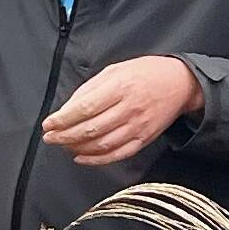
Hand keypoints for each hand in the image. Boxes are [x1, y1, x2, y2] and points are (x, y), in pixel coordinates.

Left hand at [40, 54, 204, 163]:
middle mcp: (129, 108)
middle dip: (65, 136)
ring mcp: (138, 126)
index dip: (63, 120)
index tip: (48, 124)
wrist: (180, 83)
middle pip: (91, 129)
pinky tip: (82, 157)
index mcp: (119, 87)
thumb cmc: (145, 73)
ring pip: (102, 144)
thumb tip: (66, 109)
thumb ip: (90, 89)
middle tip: (50, 138)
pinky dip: (97, 159)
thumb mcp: (115, 70)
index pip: (85, 108)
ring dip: (78, 148)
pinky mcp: (144, 139)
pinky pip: (117, 154)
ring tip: (64, 145)